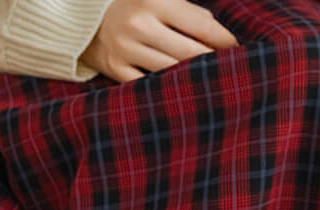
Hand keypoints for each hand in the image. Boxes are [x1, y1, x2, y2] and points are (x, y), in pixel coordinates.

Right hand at [81, 0, 237, 81]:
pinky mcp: (115, 69)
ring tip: (210, 83)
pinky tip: (182, 92)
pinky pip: (151, 86)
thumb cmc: (131, 5)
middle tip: (230, 72)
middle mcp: (139, 24)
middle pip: (192, 54)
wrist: (80, 15)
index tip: (239, 51)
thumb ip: (188, 11)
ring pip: (174, 73)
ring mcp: (126, 49)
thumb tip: (219, 33)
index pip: (203, 26)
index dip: (226, 41)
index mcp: (154, 0)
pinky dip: (168, 89)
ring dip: (194, 79)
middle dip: (213, 63)